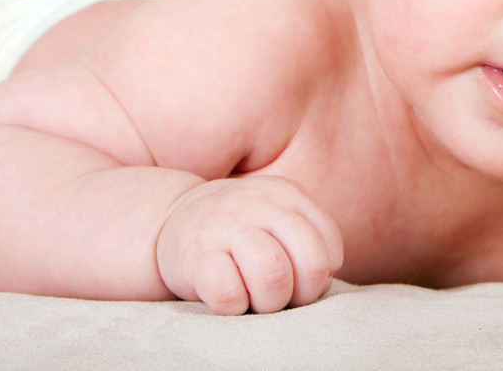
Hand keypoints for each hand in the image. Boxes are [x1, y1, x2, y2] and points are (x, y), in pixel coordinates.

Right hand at [156, 176, 343, 313]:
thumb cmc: (239, 230)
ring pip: (274, 277)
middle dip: (302, 294)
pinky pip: (229, 294)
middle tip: (280, 295)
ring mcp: (227, 226)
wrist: (173, 217)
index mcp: (288, 195)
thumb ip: (306, 240)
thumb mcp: (277, 218)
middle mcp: (262, 204)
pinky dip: (234, 307)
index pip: (328, 248)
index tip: (296, 278)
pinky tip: (227, 297)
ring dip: (269, 302)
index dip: (319, 276)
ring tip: (254, 299)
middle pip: (312, 264)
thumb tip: (322, 281)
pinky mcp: (195, 255)